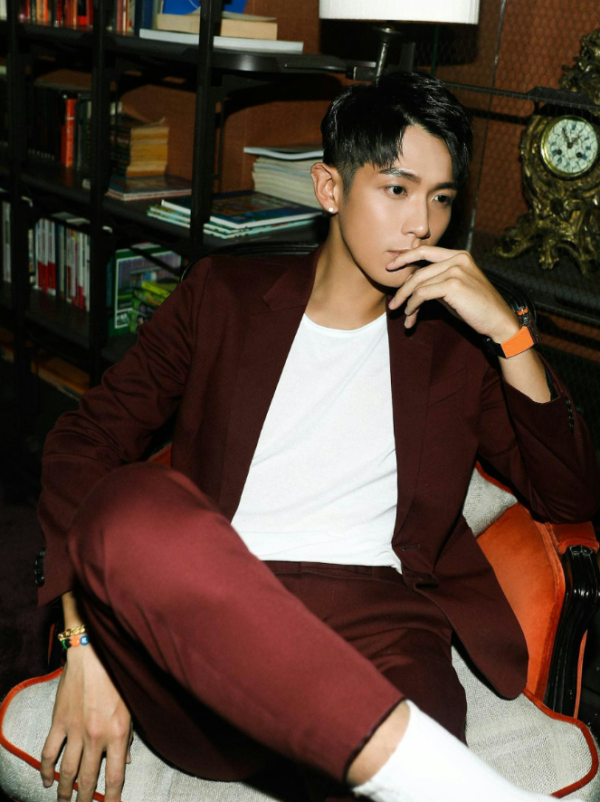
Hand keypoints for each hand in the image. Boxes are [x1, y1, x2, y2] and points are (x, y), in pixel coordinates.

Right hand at [40, 644, 132, 801]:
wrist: (94, 654)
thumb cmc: (118, 677)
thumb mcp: (131, 708)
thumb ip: (129, 737)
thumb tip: (125, 762)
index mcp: (118, 733)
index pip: (114, 777)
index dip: (112, 799)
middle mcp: (96, 736)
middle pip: (87, 779)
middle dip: (85, 799)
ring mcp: (75, 730)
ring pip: (67, 771)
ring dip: (65, 791)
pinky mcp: (59, 721)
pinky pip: (49, 752)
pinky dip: (46, 769)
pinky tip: (47, 780)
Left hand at [387, 246, 519, 342]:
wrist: (497, 320)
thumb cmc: (475, 307)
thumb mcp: (454, 289)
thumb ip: (436, 281)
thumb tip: (411, 285)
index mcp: (458, 255)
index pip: (425, 251)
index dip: (405, 257)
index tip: (390, 266)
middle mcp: (457, 259)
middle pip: (419, 271)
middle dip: (402, 289)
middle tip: (392, 303)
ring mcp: (456, 270)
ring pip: (419, 283)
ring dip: (407, 301)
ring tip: (403, 314)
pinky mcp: (453, 284)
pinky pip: (423, 293)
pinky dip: (413, 305)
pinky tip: (411, 314)